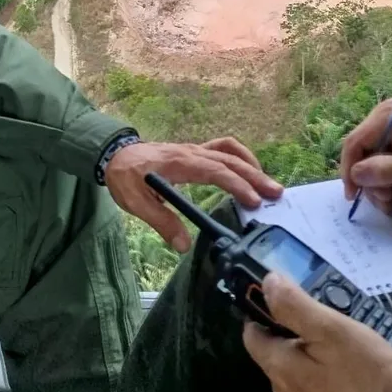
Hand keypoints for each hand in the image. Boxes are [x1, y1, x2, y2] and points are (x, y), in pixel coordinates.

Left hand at [105, 137, 282, 251]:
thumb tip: (183, 245)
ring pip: (230, 151)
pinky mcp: (196, 151)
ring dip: (252, 165)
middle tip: (276, 194)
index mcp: (180, 163)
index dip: (236, 185)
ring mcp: (195, 149)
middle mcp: (192, 152)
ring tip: (268, 184)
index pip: (215, 171)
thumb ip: (161, 222)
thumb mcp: (136, 203)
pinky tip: (250, 169)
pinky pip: (224, 147)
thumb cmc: (125, 178)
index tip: (253, 201)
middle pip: (230, 160)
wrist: (114, 154)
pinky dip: (241, 156)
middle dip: (255, 176)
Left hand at [243, 274, 391, 391]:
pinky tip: (353, 385)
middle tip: (328, 325)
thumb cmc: (368, 385)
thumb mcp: (334, 332)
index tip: (279, 299)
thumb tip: (268, 282)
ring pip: (299, 382)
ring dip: (314, 365)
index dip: (261, 313)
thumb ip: (296, 306)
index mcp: (280, 369)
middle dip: (296, 339)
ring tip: (346, 353)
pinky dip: (328, 390)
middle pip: (278, 358)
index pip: (252, 335)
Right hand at [341, 101, 391, 215]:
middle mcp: (383, 119)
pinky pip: (385, 162)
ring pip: (372, 162)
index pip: (354, 143)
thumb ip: (383, 171)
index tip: (354, 197)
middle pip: (362, 155)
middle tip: (388, 202)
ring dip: (382, 185)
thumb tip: (355, 175)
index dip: (349, 171)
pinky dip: (391, 180)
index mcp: (385, 117)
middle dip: (372, 182)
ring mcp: (391, 129)